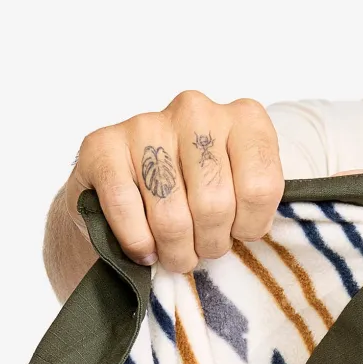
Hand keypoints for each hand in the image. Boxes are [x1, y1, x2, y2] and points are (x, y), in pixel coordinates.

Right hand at [68, 91, 283, 272]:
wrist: (128, 190)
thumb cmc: (197, 198)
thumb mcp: (243, 196)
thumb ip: (256, 205)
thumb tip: (251, 231)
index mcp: (243, 119)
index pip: (260, 188)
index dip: (249, 227)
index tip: (237, 231)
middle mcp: (196, 111)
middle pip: (214, 206)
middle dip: (209, 244)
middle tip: (200, 248)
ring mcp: (147, 124)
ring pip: (171, 218)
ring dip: (175, 252)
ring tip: (175, 251)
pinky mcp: (102, 145)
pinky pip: (126, 210)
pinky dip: (137, 244)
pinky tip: (144, 247)